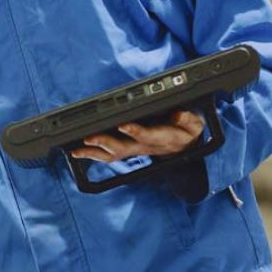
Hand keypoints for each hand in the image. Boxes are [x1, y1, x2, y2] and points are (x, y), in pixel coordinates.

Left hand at [69, 110, 203, 162]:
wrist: (185, 147)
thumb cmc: (187, 132)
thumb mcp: (194, 124)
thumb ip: (187, 119)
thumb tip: (178, 114)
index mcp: (162, 138)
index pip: (147, 136)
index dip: (135, 131)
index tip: (123, 124)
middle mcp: (145, 147)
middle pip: (123, 149)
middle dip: (105, 143)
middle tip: (89, 137)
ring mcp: (135, 150)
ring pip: (112, 155)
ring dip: (93, 153)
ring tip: (76, 150)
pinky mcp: (128, 150)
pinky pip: (108, 156)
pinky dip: (92, 155)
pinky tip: (77, 152)